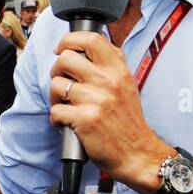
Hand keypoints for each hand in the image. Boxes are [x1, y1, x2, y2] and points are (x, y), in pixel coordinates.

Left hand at [49, 30, 170, 192]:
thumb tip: (89, 46)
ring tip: (63, 105)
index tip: (62, 49)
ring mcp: (97, 100)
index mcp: (118, 70)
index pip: (92, 39)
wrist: (137, 154)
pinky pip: (56, 110)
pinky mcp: (86, 120)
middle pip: (66, 58)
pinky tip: (65, 122)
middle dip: (57, 70)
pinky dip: (56, 118)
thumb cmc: (129, 122)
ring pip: (57, 85)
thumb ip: (112, 64)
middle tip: (62, 82)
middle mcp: (109, 82)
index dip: (70, 40)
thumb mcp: (128, 85)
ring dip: (54, 97)